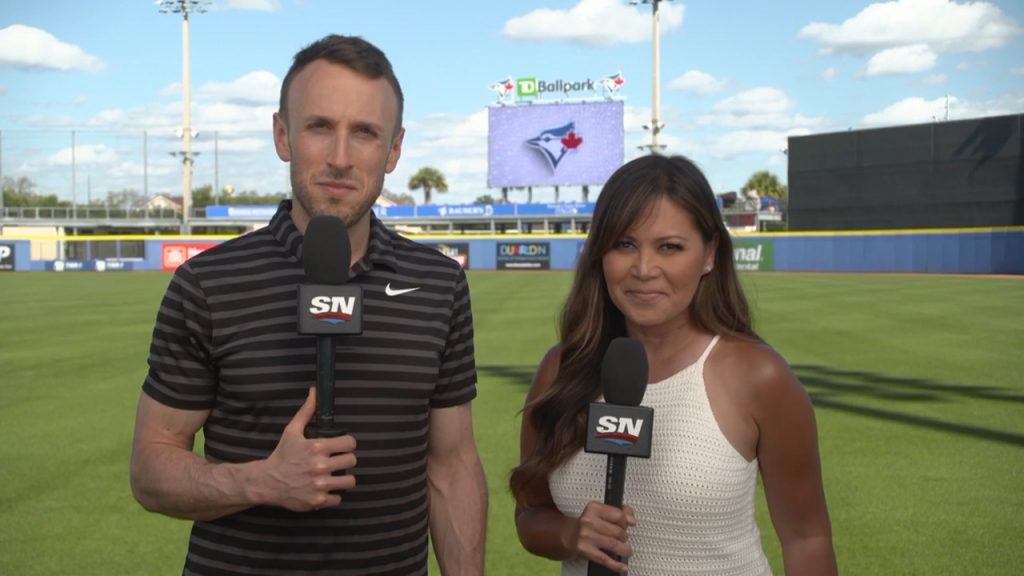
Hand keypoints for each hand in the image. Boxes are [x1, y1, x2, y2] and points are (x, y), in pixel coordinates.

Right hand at [258, 387, 357, 510]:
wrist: (267, 482)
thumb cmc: (282, 455)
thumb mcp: (292, 431)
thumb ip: (306, 411)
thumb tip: (314, 391)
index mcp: (317, 447)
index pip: (350, 443)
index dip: (347, 444)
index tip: (341, 447)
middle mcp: (320, 466)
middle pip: (352, 461)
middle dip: (346, 461)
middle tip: (337, 462)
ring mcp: (319, 484)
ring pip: (350, 481)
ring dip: (344, 479)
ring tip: (335, 477)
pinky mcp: (318, 501)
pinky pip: (338, 499)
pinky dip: (333, 496)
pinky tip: (325, 489)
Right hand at [566, 501, 635, 571]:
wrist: (569, 536)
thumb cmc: (588, 524)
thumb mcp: (602, 513)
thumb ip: (620, 512)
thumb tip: (632, 520)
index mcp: (594, 508)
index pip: (619, 515)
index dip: (625, 522)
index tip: (625, 525)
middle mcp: (588, 521)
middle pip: (618, 531)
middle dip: (624, 537)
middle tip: (622, 539)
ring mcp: (586, 536)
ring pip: (614, 544)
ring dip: (624, 550)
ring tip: (626, 551)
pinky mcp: (585, 550)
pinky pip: (605, 559)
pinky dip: (616, 565)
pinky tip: (623, 567)